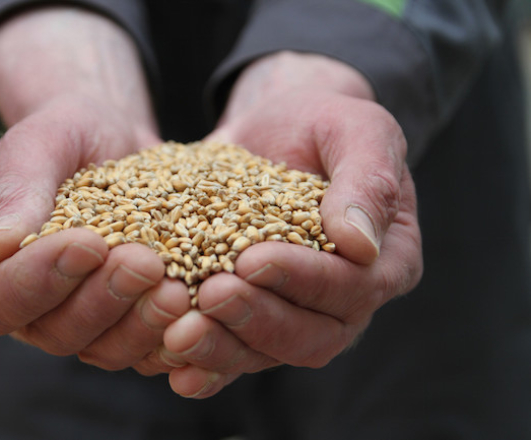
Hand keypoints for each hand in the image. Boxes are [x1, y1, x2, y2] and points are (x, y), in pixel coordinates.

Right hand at [0, 7, 190, 373]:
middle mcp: (35, 304)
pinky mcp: (129, 317)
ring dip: (141, 325)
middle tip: (144, 263)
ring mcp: (84, 316)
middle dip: (103, 301)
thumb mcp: (38, 146)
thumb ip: (17, 190)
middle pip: (57, 332)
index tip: (87, 242)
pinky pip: (147, 345)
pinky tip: (198, 306)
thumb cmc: (66, 136)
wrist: (113, 138)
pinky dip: (170, 334)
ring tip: (176, 291)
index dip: (40, 279)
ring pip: (104, 348)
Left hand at [159, 52, 422, 397]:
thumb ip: (368, 179)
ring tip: (180, 335)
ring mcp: (298, 314)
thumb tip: (361, 244)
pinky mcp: (255, 314)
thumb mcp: (357, 129)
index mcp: (385, 261)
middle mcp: (346, 301)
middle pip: (311, 335)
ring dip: (224, 350)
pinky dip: (207, 366)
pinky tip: (175, 369)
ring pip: (268, 353)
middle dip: (258, 319)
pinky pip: (236, 353)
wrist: (276, 128)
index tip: (252, 258)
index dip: (303, 279)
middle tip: (210, 296)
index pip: (351, 286)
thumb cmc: (322, 122)